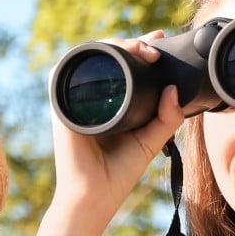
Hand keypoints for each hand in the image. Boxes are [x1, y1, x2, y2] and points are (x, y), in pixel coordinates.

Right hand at [50, 33, 187, 218]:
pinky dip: (84, 56)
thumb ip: (167, 117)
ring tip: (136, 48)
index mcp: (112, 103)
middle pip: (107, 56)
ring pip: (89, 57)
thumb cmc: (119, 173)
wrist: (95, 195)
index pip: (124, 65)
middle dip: (130, 42)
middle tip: (153, 45)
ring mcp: (75, 99)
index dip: (139, 48)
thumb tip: (173, 88)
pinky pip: (65, 70)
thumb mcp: (151, 140)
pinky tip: (108, 53)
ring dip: (111, 44)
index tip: (159, 39)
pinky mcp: (61, 105)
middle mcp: (92, 97)